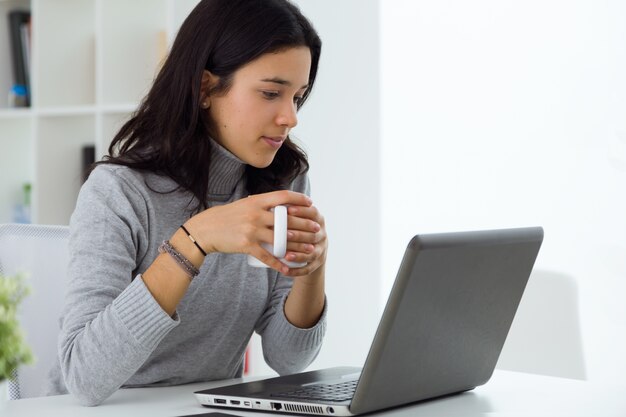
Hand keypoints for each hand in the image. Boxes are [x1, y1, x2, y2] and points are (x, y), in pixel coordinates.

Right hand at [184, 190, 312, 273]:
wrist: (205, 229)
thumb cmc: (226, 216)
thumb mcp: (244, 204)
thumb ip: (261, 204)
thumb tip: (280, 203)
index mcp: (256, 201)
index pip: (283, 197)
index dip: (299, 199)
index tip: (311, 203)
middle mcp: (255, 214)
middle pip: (287, 219)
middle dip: (305, 224)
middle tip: (317, 228)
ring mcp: (251, 230)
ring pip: (281, 239)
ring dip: (298, 245)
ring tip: (310, 249)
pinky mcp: (246, 245)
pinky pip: (267, 256)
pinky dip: (279, 264)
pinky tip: (288, 268)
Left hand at [282, 204, 327, 276]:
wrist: (311, 249)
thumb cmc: (298, 228)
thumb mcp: (298, 217)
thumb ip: (288, 209)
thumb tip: (261, 200)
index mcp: (318, 219)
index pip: (313, 213)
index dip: (302, 211)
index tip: (288, 210)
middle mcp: (322, 234)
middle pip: (313, 234)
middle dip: (299, 234)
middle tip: (286, 234)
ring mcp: (321, 249)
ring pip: (312, 253)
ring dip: (299, 254)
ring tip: (286, 255)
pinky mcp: (317, 263)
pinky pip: (308, 268)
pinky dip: (296, 270)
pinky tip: (285, 271)